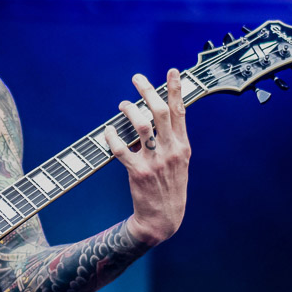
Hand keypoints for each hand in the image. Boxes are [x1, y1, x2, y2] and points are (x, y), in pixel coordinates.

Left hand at [104, 68, 190, 245]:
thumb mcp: (180, 163)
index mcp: (183, 147)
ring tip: (123, 104)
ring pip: (142, 126)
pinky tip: (108, 131)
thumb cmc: (170, 187)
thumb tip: (157, 114)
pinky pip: (122, 150)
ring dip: (130, 110)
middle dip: (148, 91)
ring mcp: (155, 162)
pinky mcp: (138, 173)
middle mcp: (171, 152)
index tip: (171, 71)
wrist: (163, 220)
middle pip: (160, 113)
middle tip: (136, 78)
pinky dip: (113, 138)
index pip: (180, 112)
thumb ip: (172, 140)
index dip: (175, 89)